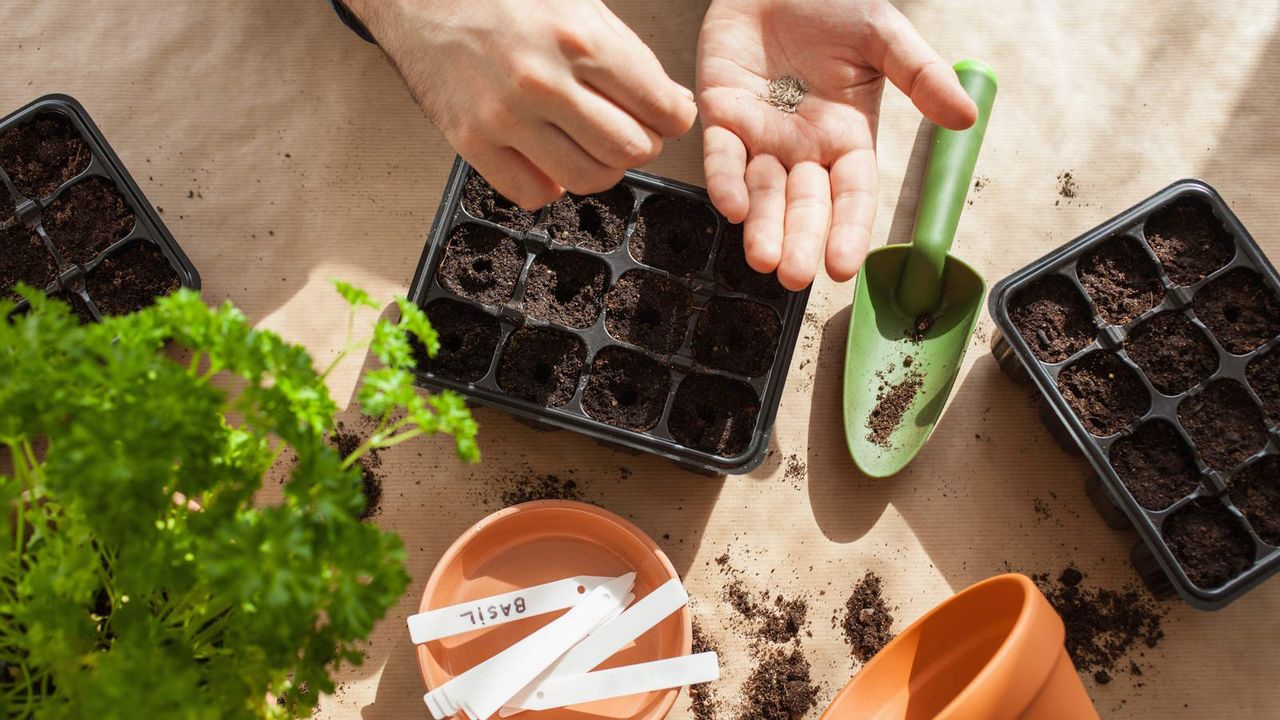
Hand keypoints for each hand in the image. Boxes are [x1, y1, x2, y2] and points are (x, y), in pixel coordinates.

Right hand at [347, 0, 696, 208]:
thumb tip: (673, 106)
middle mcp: (542, 81)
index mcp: (578, 38)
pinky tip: (548, 155)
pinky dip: (550, 182)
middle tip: (628, 129)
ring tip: (589, 144)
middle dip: (641, 143)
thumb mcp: (579, 4)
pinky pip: (533, 193)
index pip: (661, 108)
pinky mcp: (471, 141)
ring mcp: (504, 117)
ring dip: (600, 167)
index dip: (674, 117)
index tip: (667, 116)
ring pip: (588, 179)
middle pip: (631, 150)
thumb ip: (629, 56)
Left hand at [697, 0, 976, 289]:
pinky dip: (725, 181)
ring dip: (761, 227)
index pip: (852, 195)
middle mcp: (803, 147)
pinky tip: (732, 207)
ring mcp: (761, 136)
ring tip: (762, 260)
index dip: (849, 230)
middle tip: (796, 277)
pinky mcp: (721, 116)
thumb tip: (965, 118)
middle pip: (804, 205)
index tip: (844, 267)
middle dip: (800, 241)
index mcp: (847, 138)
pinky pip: (721, 156)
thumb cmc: (832, 4)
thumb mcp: (884, 36)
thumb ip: (920, 75)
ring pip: (762, 192)